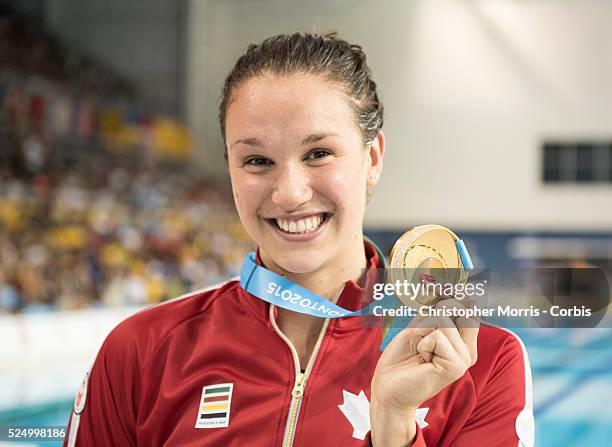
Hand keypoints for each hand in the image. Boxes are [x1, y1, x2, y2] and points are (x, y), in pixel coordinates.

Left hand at [369, 289, 479, 444]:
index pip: (466, 305)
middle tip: (420, 340)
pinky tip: (421, 360)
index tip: (432, 310)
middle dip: (427, 317)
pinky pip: (437, 336)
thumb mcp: (419, 327)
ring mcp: (464, 359)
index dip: (447, 299)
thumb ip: (436, 313)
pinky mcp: (456, 367)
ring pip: (442, 318)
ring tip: (419, 351)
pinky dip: (421, 343)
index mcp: (462, 339)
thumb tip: (450, 295)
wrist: (387, 387)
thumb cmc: (402, 357)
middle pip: (454, 306)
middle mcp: (468, 349)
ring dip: (420, 332)